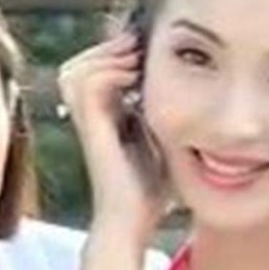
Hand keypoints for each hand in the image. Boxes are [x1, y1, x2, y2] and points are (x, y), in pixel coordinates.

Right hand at [57, 33, 169, 240]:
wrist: (133, 221)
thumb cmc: (152, 188)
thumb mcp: (162, 141)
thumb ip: (165, 115)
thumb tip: (191, 88)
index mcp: (102, 116)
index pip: (94, 67)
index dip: (115, 51)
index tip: (146, 49)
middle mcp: (88, 116)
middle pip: (79, 64)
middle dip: (110, 49)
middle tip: (140, 49)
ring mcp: (87, 122)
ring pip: (77, 69)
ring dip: (108, 58)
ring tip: (136, 62)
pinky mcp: (92, 129)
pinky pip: (90, 84)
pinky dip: (111, 72)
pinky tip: (135, 77)